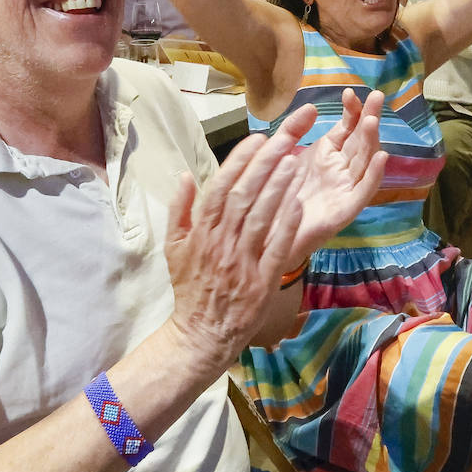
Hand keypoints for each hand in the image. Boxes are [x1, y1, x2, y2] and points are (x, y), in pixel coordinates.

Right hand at [163, 124, 306, 369]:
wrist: (200, 333)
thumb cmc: (190, 287)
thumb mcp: (172, 247)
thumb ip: (179, 210)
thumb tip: (185, 175)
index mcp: (200, 232)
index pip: (220, 187)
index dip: (239, 161)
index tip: (257, 139)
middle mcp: (220, 242)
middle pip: (243, 195)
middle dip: (264, 164)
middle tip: (284, 138)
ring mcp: (242, 262)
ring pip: (261, 217)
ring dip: (278, 187)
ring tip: (295, 161)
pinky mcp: (261, 281)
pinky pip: (276, 248)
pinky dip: (287, 224)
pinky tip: (299, 203)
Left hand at [277, 89, 386, 272]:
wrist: (266, 235)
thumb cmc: (276, 194)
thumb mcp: (282, 155)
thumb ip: (293, 131)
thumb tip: (310, 107)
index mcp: (327, 156)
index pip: (347, 128)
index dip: (352, 110)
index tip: (350, 92)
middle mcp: (340, 170)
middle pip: (360, 141)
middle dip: (369, 118)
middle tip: (378, 96)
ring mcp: (345, 189)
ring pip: (364, 162)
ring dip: (371, 141)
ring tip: (373, 121)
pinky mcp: (345, 210)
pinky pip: (364, 191)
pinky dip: (374, 175)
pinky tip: (382, 157)